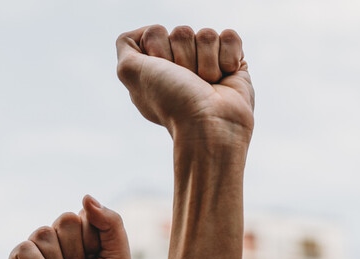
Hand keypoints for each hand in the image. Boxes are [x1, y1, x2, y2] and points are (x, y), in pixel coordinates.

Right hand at [6, 196, 129, 258]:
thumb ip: (111, 223)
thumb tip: (86, 196)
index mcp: (87, 239)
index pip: (86, 215)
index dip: (94, 241)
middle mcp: (62, 243)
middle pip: (66, 219)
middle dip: (77, 252)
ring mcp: (38, 253)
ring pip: (45, 233)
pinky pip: (25, 248)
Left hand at [116, 25, 254, 138]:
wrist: (210, 126)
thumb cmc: (172, 103)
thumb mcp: (130, 72)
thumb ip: (126, 45)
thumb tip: (148, 31)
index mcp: (158, 67)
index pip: (156, 32)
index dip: (159, 51)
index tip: (164, 76)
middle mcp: (183, 65)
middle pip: (181, 32)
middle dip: (185, 58)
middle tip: (189, 83)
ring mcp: (209, 63)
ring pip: (207, 35)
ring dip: (207, 62)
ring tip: (208, 86)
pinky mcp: (234, 63)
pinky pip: (229, 37)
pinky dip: (229, 56)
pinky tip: (226, 76)